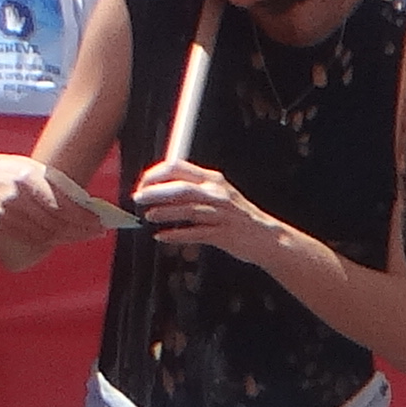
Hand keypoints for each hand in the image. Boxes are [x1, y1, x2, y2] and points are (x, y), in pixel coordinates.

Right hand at [0, 152, 103, 258]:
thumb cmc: (18, 170)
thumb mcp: (39, 170)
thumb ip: (58, 187)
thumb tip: (87, 206)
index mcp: (26, 178)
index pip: (59, 206)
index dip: (81, 217)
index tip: (99, 221)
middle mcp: (13, 197)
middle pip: (54, 223)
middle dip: (80, 229)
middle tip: (97, 230)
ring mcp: (4, 214)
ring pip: (43, 234)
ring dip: (69, 237)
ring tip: (85, 234)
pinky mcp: (0, 225)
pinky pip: (30, 239)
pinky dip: (51, 242)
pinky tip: (64, 239)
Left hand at [126, 154, 286, 269]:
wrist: (266, 238)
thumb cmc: (238, 217)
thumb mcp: (218, 195)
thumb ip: (193, 189)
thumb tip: (159, 188)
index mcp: (213, 180)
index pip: (179, 168)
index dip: (156, 174)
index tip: (143, 184)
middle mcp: (218, 193)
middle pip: (182, 187)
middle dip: (156, 192)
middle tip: (139, 198)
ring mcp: (222, 214)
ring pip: (189, 209)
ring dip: (165, 212)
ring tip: (149, 216)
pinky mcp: (224, 234)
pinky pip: (196, 233)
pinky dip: (177, 235)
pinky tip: (162, 236)